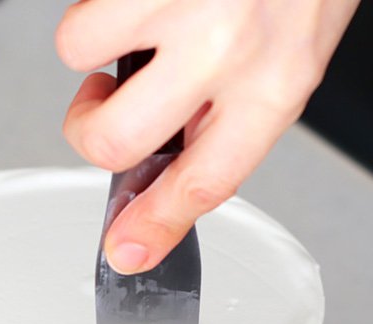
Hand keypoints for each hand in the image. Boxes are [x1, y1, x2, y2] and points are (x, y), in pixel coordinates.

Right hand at [55, 0, 359, 272]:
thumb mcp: (295, 52)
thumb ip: (234, 109)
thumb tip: (172, 151)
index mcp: (277, 86)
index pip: (205, 180)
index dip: (156, 225)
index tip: (125, 250)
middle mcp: (229, 48)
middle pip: (115, 138)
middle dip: (88, 128)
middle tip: (102, 103)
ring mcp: (183, 1)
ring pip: (77, 54)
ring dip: (93, 36)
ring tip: (142, 11)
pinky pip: (82, 4)